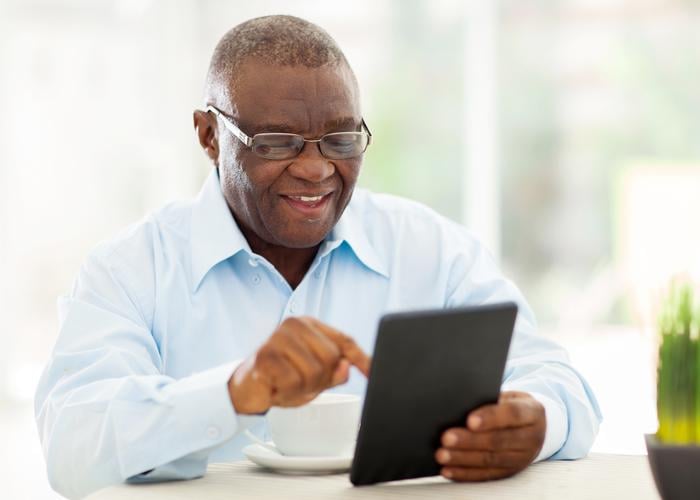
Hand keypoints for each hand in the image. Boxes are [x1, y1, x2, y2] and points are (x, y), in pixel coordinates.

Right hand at [228, 316, 370, 413]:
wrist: (245, 388)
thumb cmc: (281, 378)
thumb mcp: (315, 378)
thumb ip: (334, 372)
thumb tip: (347, 367)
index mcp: (311, 326)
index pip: (345, 341)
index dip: (363, 358)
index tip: (376, 372)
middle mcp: (296, 325)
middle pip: (332, 358)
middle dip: (320, 380)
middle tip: (300, 382)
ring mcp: (279, 337)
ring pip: (314, 372)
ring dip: (302, 388)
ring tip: (287, 384)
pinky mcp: (266, 355)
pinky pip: (294, 382)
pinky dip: (288, 392)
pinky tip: (276, 386)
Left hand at [435, 391, 545, 480]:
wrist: (536, 426)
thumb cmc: (513, 406)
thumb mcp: (509, 396)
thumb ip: (490, 399)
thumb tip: (460, 404)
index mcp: (532, 413)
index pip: (512, 414)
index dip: (490, 417)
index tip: (469, 420)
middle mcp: (531, 438)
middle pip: (498, 441)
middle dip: (470, 441)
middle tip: (446, 438)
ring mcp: (522, 458)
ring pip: (490, 460)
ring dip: (463, 459)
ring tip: (442, 455)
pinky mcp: (510, 472)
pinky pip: (486, 475)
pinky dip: (465, 473)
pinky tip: (448, 470)